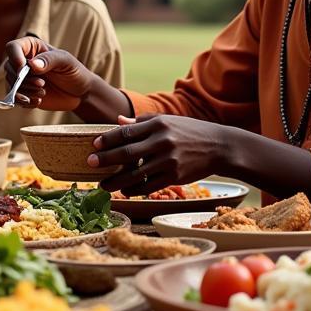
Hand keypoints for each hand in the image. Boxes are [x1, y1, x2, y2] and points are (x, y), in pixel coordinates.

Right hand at [3, 37, 93, 111]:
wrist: (80, 93)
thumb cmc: (74, 71)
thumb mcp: (65, 61)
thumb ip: (49, 60)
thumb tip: (32, 64)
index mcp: (32, 48)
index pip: (12, 48)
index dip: (14, 57)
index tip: (22, 68)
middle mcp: (23, 62)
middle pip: (9, 68)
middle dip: (23, 79)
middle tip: (41, 84)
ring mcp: (22, 79)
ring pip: (11, 84)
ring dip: (25, 91)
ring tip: (43, 93)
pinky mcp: (24, 93)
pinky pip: (15, 98)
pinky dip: (24, 102)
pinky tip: (38, 102)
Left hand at [88, 114, 231, 194]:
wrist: (220, 147)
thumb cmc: (189, 131)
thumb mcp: (167, 121)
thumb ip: (142, 121)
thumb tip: (118, 121)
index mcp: (158, 124)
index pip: (126, 132)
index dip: (108, 139)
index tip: (94, 145)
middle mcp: (162, 141)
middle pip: (127, 153)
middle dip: (106, 159)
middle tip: (90, 163)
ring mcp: (169, 160)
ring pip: (136, 174)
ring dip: (116, 181)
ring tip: (103, 185)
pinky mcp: (175, 176)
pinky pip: (149, 186)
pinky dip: (134, 189)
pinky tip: (125, 190)